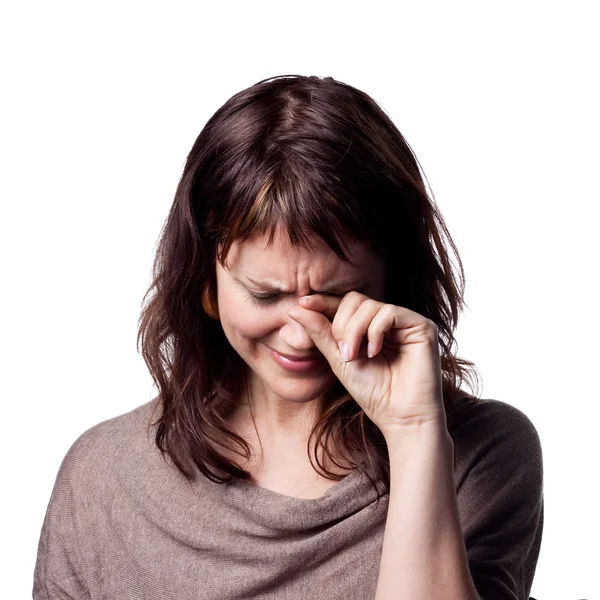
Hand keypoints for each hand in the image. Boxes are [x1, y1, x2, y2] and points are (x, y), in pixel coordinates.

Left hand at [287, 292, 445, 437]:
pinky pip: (389, 312)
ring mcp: (405, 322)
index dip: (323, 302)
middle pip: (355, 300)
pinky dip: (375, 331)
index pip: (345, 305)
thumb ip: (320, 333)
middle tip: (342, 352)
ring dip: (355, 330)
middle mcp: (388, 321)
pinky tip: (374, 352)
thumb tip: (295, 308)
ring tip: (354, 356)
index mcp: (369, 327)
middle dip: (341, 324)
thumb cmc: (373, 393)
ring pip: (370, 305)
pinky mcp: (422, 326)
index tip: (302, 303)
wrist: (401, 418)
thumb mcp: (338, 360)